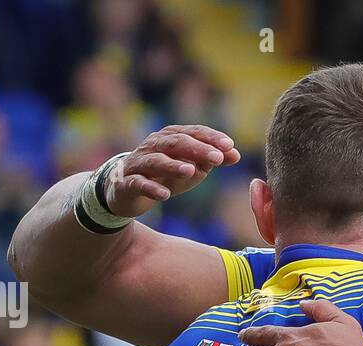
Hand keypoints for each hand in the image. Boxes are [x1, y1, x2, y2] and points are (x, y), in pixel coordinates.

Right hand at [103, 125, 240, 217]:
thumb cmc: (163, 175)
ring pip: (156, 160)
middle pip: (175, 143)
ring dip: (173, 165)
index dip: (210, 137)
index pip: (192, 133)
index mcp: (171, 138)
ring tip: (190, 171)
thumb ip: (211, 160)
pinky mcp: (127, 183)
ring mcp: (138, 163)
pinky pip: (138, 183)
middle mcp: (154, 146)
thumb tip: (236, 154)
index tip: (229, 145)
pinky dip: (151, 188)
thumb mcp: (191, 167)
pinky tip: (164, 195)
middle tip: (217, 158)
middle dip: (197, 149)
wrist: (126, 190)